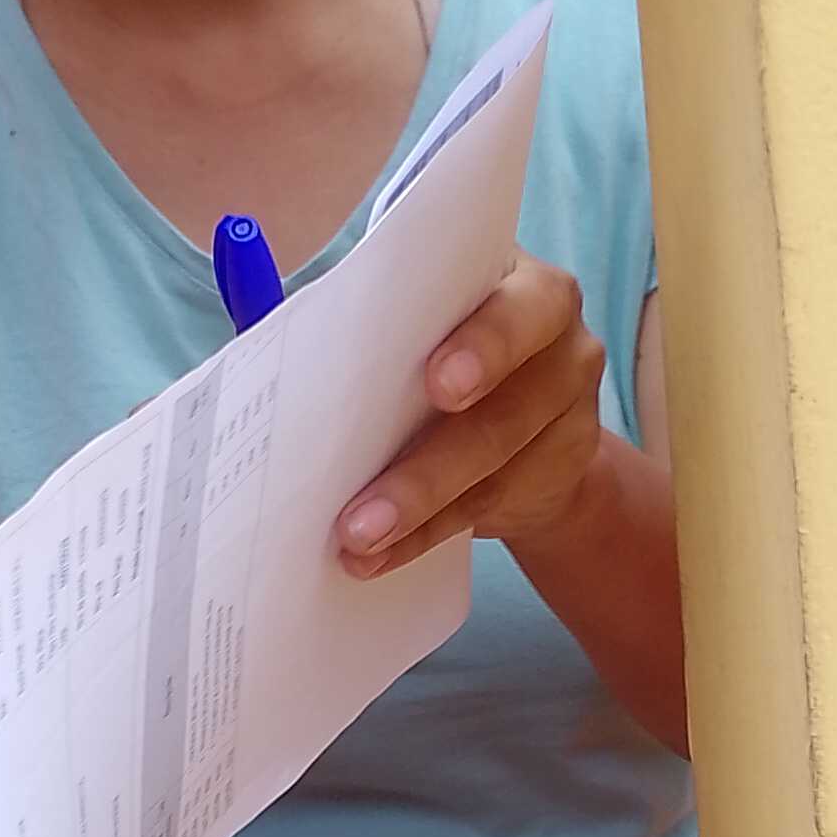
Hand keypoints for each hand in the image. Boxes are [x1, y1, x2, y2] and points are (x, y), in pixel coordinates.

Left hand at [335, 253, 606, 577]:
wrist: (533, 418)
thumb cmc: (446, 344)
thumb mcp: (416, 321)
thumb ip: (362, 322)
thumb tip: (269, 351)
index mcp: (519, 282)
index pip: (519, 304)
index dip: (484, 343)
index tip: (437, 384)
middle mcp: (559, 338)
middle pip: (509, 401)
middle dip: (437, 457)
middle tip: (373, 500)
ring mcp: (566, 405)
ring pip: (496, 462)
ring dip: (420, 504)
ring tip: (358, 536)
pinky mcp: (561, 466)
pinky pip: (488, 504)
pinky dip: (425, 534)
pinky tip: (378, 555)